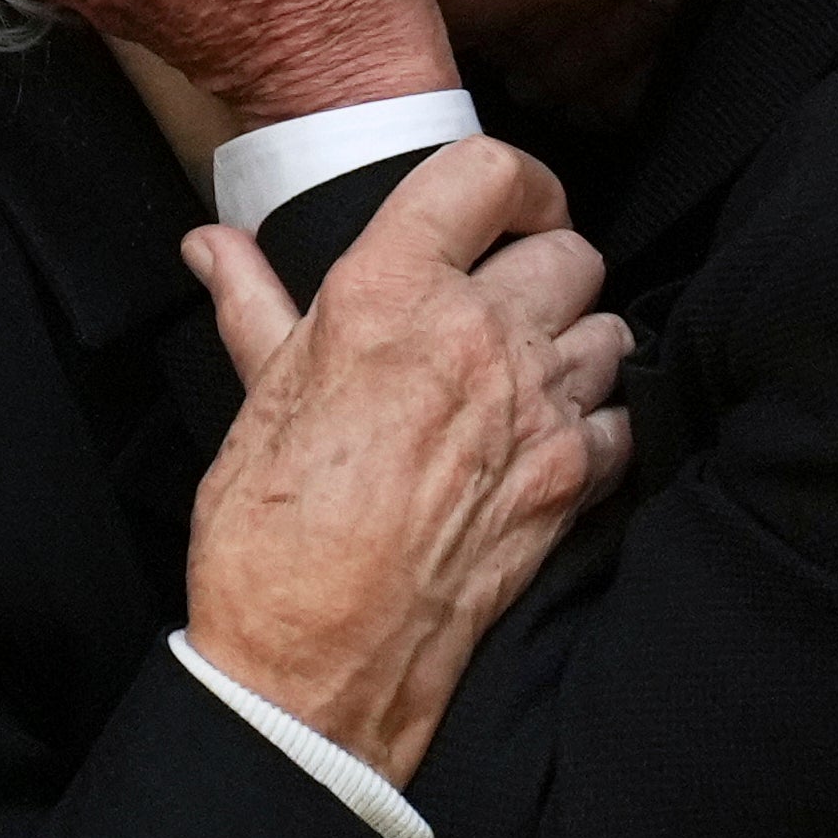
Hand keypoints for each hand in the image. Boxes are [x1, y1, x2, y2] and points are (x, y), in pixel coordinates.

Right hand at [180, 138, 633, 783]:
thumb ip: (252, 302)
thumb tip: (215, 245)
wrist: (316, 662)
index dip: (512, 178)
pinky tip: (549, 438)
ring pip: (608, 326)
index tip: (508, 199)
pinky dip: (599, 420)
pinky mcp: (572, 478)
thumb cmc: (272, 534)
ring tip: (529, 369)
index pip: (487, 175)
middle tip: (508, 297)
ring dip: (577, 339)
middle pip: (570, 249)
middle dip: (544, 265)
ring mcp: (536, 408)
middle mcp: (478, 335)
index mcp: (390, 294)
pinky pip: (622, 414)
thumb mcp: (257, 396)